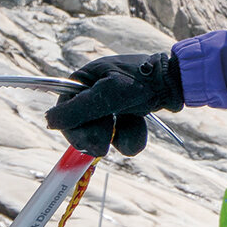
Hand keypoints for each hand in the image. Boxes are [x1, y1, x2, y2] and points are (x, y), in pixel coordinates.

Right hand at [43, 52, 182, 157]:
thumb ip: (80, 109)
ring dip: (119, 137)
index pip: (65, 111)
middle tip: (104, 146)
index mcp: (83, 81)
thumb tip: (50, 120)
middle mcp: (93, 93)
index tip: (86, 143)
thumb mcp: (109, 94)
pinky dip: (131, 136)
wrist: (176, 82)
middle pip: (82, 127)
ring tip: (133, 124)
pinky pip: (121, 137)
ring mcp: (110, 106)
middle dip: (97, 137)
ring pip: (104, 136)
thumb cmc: (142, 80)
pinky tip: (140, 126)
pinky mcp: (126, 117)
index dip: (73, 130)